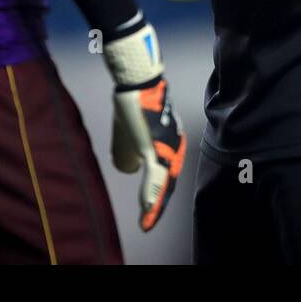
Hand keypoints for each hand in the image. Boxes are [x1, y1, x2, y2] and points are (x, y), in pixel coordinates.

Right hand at [103, 21, 187, 230]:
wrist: (136, 79)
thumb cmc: (134, 98)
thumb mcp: (132, 126)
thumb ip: (132, 141)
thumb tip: (126, 159)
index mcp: (170, 141)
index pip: (166, 173)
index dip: (158, 192)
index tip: (150, 208)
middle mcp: (174, 145)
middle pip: (167, 181)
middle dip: (158, 204)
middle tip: (147, 222)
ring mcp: (166, 146)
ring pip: (162, 182)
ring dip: (153, 205)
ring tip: (146, 222)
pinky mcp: (155, 146)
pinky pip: (154, 175)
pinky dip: (150, 194)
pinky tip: (146, 209)